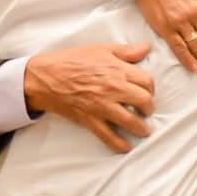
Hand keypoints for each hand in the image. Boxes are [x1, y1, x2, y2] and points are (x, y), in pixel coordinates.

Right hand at [23, 43, 154, 153]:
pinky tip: (126, 147)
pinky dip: (119, 144)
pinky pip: (109, 136)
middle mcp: (113, 89)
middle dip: (149, 108)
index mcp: (117, 70)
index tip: (148, 91)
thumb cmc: (72, 60)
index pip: (147, 81)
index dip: (150, 88)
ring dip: (141, 128)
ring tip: (143, 130)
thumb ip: (126, 51)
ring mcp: (102, 106)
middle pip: (144, 101)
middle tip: (146, 110)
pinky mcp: (90, 120)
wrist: (46, 76)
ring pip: (131, 121)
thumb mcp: (101, 49)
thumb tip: (146, 48)